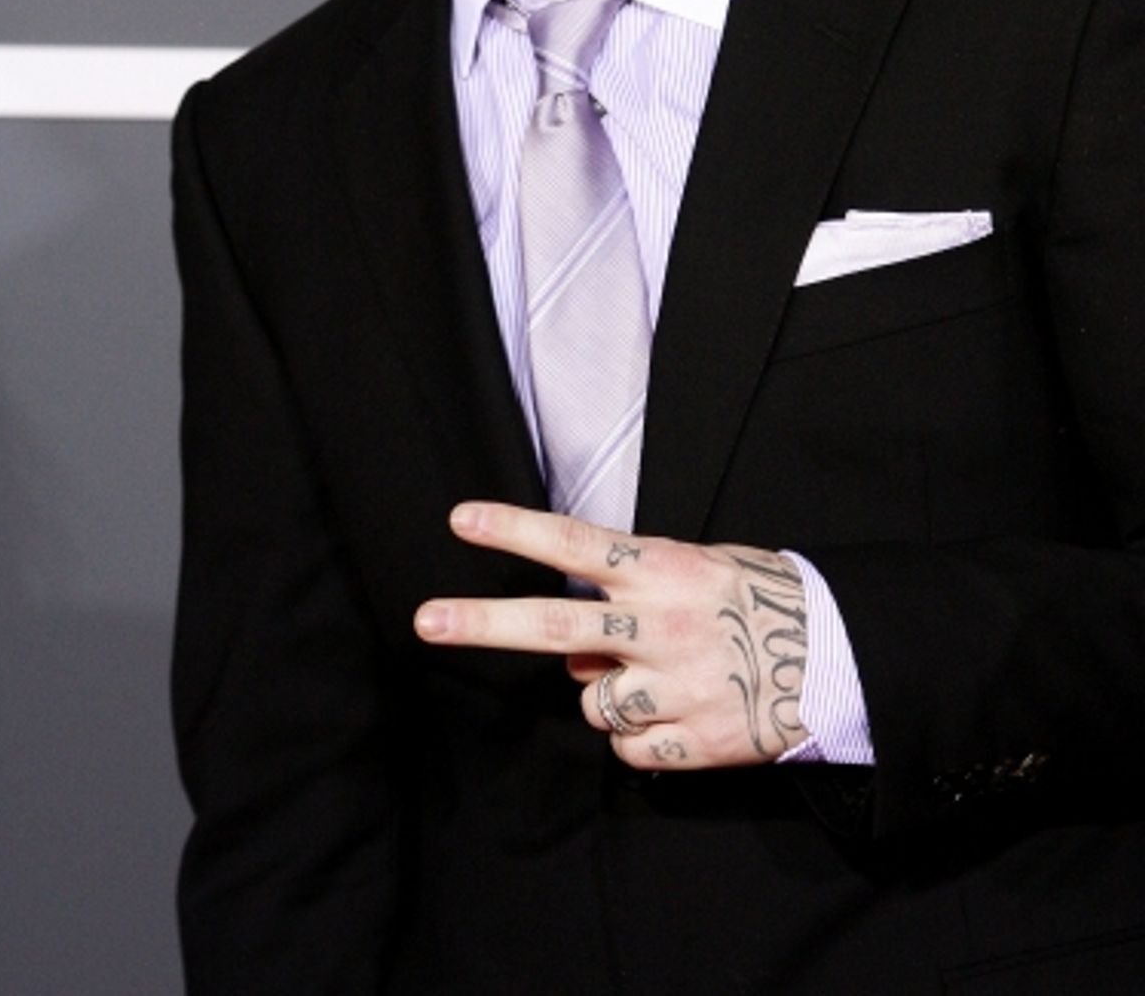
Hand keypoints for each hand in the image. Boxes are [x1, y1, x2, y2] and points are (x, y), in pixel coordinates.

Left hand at [414, 503, 808, 769]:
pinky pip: (629, 750)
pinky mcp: (692, 742)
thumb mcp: (702, 569)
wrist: (843, 661)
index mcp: (664, 572)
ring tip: (665, 680)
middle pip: (554, 624)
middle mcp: (660, 626)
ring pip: (591, 702)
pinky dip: (643, 739)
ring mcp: (674, 686)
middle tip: (426, 620)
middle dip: (483, 623)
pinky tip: (682, 716)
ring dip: (610, 696)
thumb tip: (572, 648)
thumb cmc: (764, 602)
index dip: (516, 530)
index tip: (461, 519)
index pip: (576, 544)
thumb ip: (632, 598)